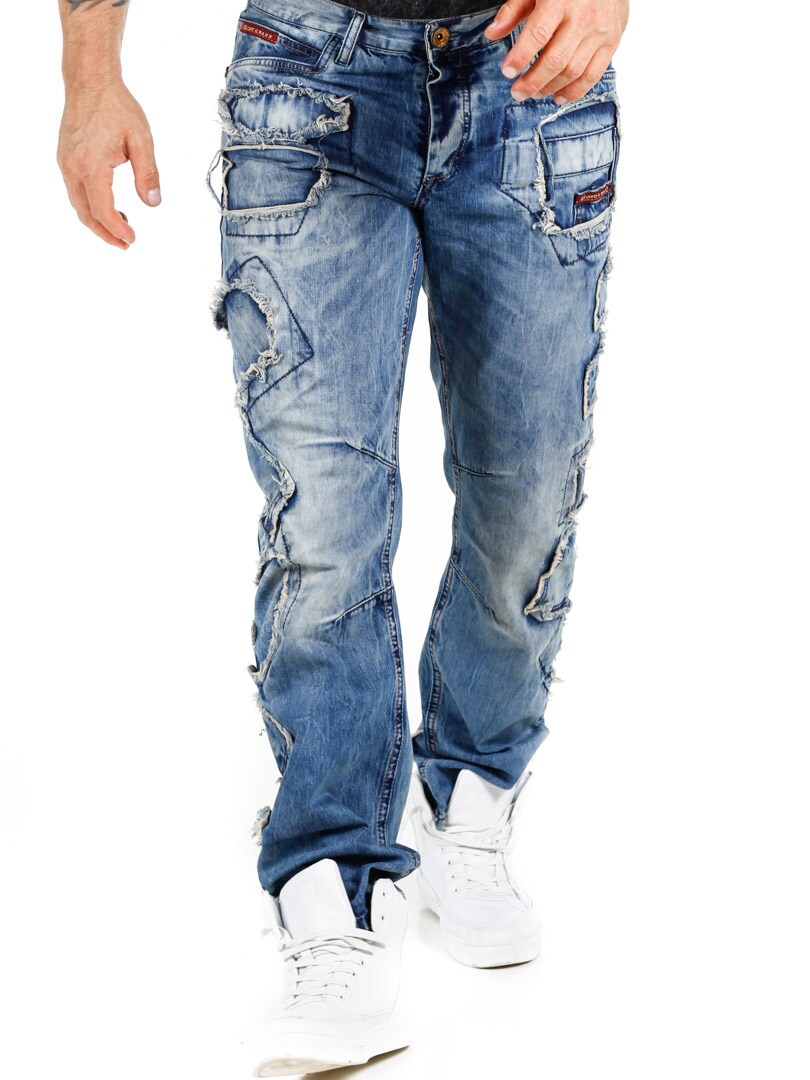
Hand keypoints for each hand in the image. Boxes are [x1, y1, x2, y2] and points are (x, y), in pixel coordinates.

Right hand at [57, 77, 160, 248]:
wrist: (90, 81)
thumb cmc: (116, 106)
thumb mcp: (141, 140)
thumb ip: (148, 174)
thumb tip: (153, 203)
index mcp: (92, 166)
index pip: (102, 210)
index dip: (117, 230)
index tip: (131, 240)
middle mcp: (73, 167)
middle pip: (85, 213)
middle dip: (105, 233)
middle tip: (125, 244)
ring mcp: (66, 163)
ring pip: (78, 204)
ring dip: (97, 220)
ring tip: (121, 227)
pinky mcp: (65, 158)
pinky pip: (75, 190)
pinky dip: (90, 204)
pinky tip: (110, 205)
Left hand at [483, 0, 628, 103]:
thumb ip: (514, 9)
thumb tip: (492, 33)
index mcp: (561, 0)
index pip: (538, 35)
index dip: (520, 57)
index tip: (507, 71)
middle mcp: (583, 17)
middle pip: (555, 60)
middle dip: (533, 81)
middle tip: (517, 91)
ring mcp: (600, 31)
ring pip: (573, 71)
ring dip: (550, 88)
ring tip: (534, 93)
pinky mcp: (612, 41)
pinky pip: (593, 74)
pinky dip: (575, 91)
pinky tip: (559, 96)